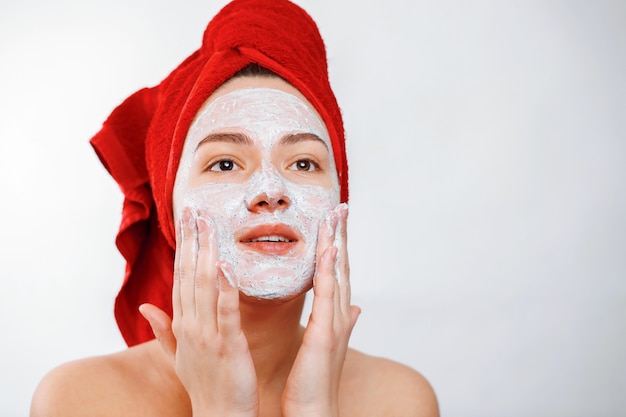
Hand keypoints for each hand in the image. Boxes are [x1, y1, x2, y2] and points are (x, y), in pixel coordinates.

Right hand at [139, 208, 258, 416]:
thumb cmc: (204, 385)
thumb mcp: (178, 355)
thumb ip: (163, 329)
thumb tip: (145, 306)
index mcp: (183, 324)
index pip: (180, 277)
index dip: (183, 247)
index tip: (186, 220)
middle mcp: (191, 325)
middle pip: (189, 275)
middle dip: (192, 241)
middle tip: (196, 209)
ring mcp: (207, 335)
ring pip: (204, 287)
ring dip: (206, 254)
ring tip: (209, 226)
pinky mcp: (227, 346)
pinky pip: (226, 314)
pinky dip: (225, 290)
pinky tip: (226, 266)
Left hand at [281, 203, 360, 416]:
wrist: (315, 412)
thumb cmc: (315, 381)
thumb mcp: (327, 345)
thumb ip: (341, 322)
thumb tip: (354, 308)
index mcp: (336, 316)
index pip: (337, 272)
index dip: (338, 245)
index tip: (335, 221)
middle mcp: (340, 314)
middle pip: (342, 266)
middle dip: (342, 236)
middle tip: (341, 207)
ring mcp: (336, 323)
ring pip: (338, 274)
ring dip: (338, 243)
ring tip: (336, 216)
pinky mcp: (326, 333)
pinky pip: (327, 295)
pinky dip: (329, 270)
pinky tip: (329, 249)